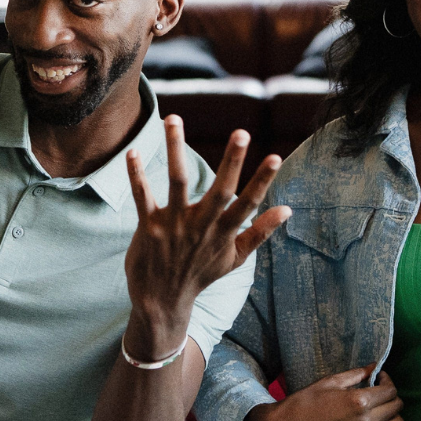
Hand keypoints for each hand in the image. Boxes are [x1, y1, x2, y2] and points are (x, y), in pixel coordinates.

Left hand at [122, 118, 291, 359]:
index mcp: (224, 232)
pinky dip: (136, 174)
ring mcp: (174, 226)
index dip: (263, 181)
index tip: (276, 157)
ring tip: (174, 119)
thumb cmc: (200, 275)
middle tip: (242, 133)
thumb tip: (288, 209)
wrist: (162, 302)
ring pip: (177, 182)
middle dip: (231, 162)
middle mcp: (202, 226)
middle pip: (220, 190)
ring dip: (175, 149)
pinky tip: (133, 151)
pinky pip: (142, 196)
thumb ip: (260, 232)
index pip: (249, 203)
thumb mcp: (235, 258)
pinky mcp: (148, 227)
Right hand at [241, 367, 403, 420]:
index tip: (379, 379)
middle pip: (395, 407)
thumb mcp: (329, 382)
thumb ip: (356, 375)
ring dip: (393, 415)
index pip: (390, 390)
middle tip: (380, 393)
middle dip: (391, 396)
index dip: (387, 382)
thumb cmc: (304, 404)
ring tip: (383, 410)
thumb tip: (374, 367)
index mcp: (359, 401)